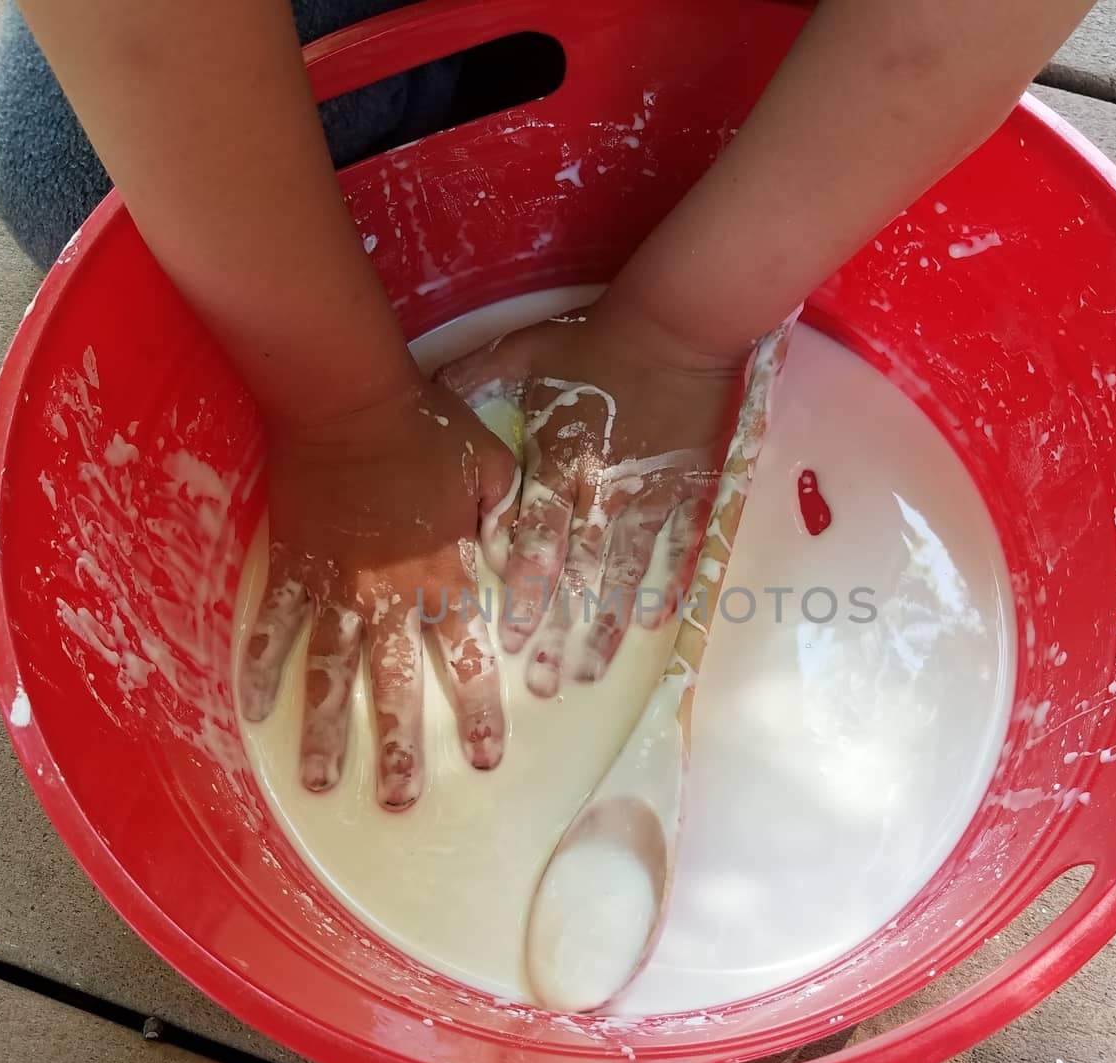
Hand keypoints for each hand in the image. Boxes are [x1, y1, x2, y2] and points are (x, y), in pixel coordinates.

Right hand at [238, 379, 516, 809]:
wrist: (347, 400)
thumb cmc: (424, 429)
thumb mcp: (491, 468)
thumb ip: (509, 522)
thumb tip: (521, 568)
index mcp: (444, 575)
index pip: (469, 658)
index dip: (479, 711)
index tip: (488, 758)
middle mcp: (390, 597)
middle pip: (397, 685)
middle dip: (401, 748)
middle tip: (401, 803)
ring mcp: (335, 588)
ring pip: (330, 673)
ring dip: (326, 731)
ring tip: (321, 783)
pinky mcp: (293, 568)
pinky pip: (272, 626)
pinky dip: (260, 668)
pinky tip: (250, 712)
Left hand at [437, 300, 744, 694]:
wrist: (675, 326)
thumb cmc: (595, 339)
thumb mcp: (523, 349)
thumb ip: (475, 377)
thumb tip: (429, 394)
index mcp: (558, 463)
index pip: (535, 540)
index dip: (523, 592)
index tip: (509, 640)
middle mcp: (600, 491)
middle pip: (575, 574)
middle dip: (559, 631)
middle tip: (543, 683)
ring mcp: (647, 496)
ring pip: (622, 574)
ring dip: (606, 625)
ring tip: (593, 670)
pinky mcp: (687, 491)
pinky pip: (675, 547)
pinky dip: (664, 585)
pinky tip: (652, 622)